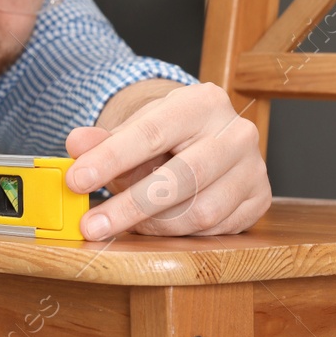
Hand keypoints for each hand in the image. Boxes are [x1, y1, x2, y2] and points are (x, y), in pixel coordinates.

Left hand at [64, 82, 268, 240]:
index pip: (152, 132)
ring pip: (201, 212)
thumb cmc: (167, 135)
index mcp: (202, 102)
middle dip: (130, 206)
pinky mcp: (260, 200)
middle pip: (182, 177)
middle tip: (91, 225)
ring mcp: (254, 168)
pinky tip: (160, 224)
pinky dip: (181, 233)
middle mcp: (236, 132)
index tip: (76, 180)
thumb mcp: (133, 130)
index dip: (111, 159)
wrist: (207, 138)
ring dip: (156, 224)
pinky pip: (216, 230)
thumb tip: (75, 144)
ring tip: (129, 221)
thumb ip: (103, 140)